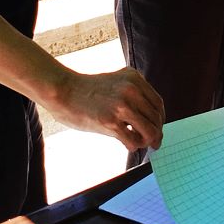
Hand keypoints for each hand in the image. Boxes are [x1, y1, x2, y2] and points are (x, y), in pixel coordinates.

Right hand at [49, 68, 164, 150]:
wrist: (63, 91)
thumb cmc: (87, 90)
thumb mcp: (116, 82)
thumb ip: (133, 94)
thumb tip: (149, 119)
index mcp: (134, 78)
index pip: (157, 103)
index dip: (160, 119)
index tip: (158, 128)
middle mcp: (131, 89)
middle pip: (156, 118)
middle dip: (157, 133)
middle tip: (155, 143)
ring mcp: (121, 105)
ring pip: (149, 131)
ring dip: (146, 141)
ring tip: (139, 143)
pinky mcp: (110, 121)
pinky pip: (133, 140)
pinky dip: (133, 146)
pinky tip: (127, 144)